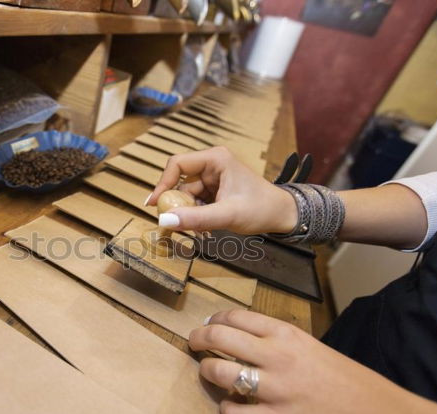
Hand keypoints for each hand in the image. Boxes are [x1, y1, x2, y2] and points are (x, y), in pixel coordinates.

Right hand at [146, 146, 296, 233]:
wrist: (283, 216)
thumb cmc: (261, 208)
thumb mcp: (227, 215)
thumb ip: (195, 218)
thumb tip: (164, 220)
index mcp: (215, 159)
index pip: (177, 164)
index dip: (162, 183)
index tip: (153, 205)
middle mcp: (211, 165)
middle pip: (179, 183)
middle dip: (178, 206)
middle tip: (177, 225)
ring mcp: (213, 179)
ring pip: (186, 197)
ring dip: (189, 215)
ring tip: (201, 232)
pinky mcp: (215, 192)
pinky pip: (195, 203)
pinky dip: (196, 217)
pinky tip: (205, 230)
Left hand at [188, 309, 436, 413]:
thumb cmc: (348, 380)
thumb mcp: (311, 346)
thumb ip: (277, 341)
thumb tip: (241, 339)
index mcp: (288, 334)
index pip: (236, 317)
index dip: (214, 320)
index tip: (208, 325)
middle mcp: (278, 356)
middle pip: (219, 338)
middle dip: (198, 340)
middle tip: (193, 344)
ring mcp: (276, 390)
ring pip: (219, 373)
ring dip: (207, 373)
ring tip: (209, 374)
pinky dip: (227, 411)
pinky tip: (233, 408)